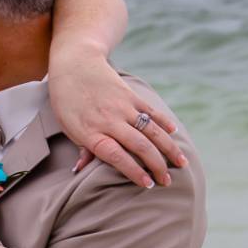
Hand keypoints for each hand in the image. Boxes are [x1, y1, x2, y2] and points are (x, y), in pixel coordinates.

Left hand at [46, 47, 185, 186]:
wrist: (74, 63)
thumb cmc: (67, 100)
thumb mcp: (68, 127)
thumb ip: (82, 148)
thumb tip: (79, 171)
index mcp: (92, 132)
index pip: (117, 156)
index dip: (134, 171)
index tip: (147, 184)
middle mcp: (110, 120)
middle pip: (139, 145)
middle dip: (156, 165)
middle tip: (167, 181)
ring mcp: (123, 106)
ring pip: (151, 130)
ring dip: (168, 147)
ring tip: (180, 163)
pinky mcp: (131, 95)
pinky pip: (151, 111)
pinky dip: (164, 122)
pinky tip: (174, 134)